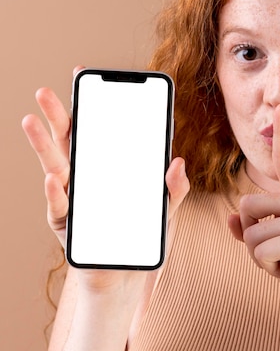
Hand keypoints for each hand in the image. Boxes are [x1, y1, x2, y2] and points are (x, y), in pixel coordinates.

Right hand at [22, 69, 189, 292]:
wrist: (127, 273)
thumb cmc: (142, 238)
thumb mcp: (165, 209)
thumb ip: (174, 188)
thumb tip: (177, 162)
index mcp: (107, 169)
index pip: (96, 132)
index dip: (89, 105)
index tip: (82, 76)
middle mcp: (85, 179)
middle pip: (70, 143)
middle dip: (58, 117)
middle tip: (46, 92)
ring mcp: (73, 200)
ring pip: (55, 168)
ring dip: (43, 145)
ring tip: (31, 121)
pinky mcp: (68, 225)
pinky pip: (59, 206)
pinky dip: (55, 192)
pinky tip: (51, 177)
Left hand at [228, 104, 279, 323]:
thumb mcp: (268, 248)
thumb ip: (250, 229)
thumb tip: (233, 217)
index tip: (279, 109)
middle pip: (246, 204)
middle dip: (251, 237)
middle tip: (279, 253)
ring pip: (249, 230)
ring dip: (258, 255)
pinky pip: (257, 249)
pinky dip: (265, 266)